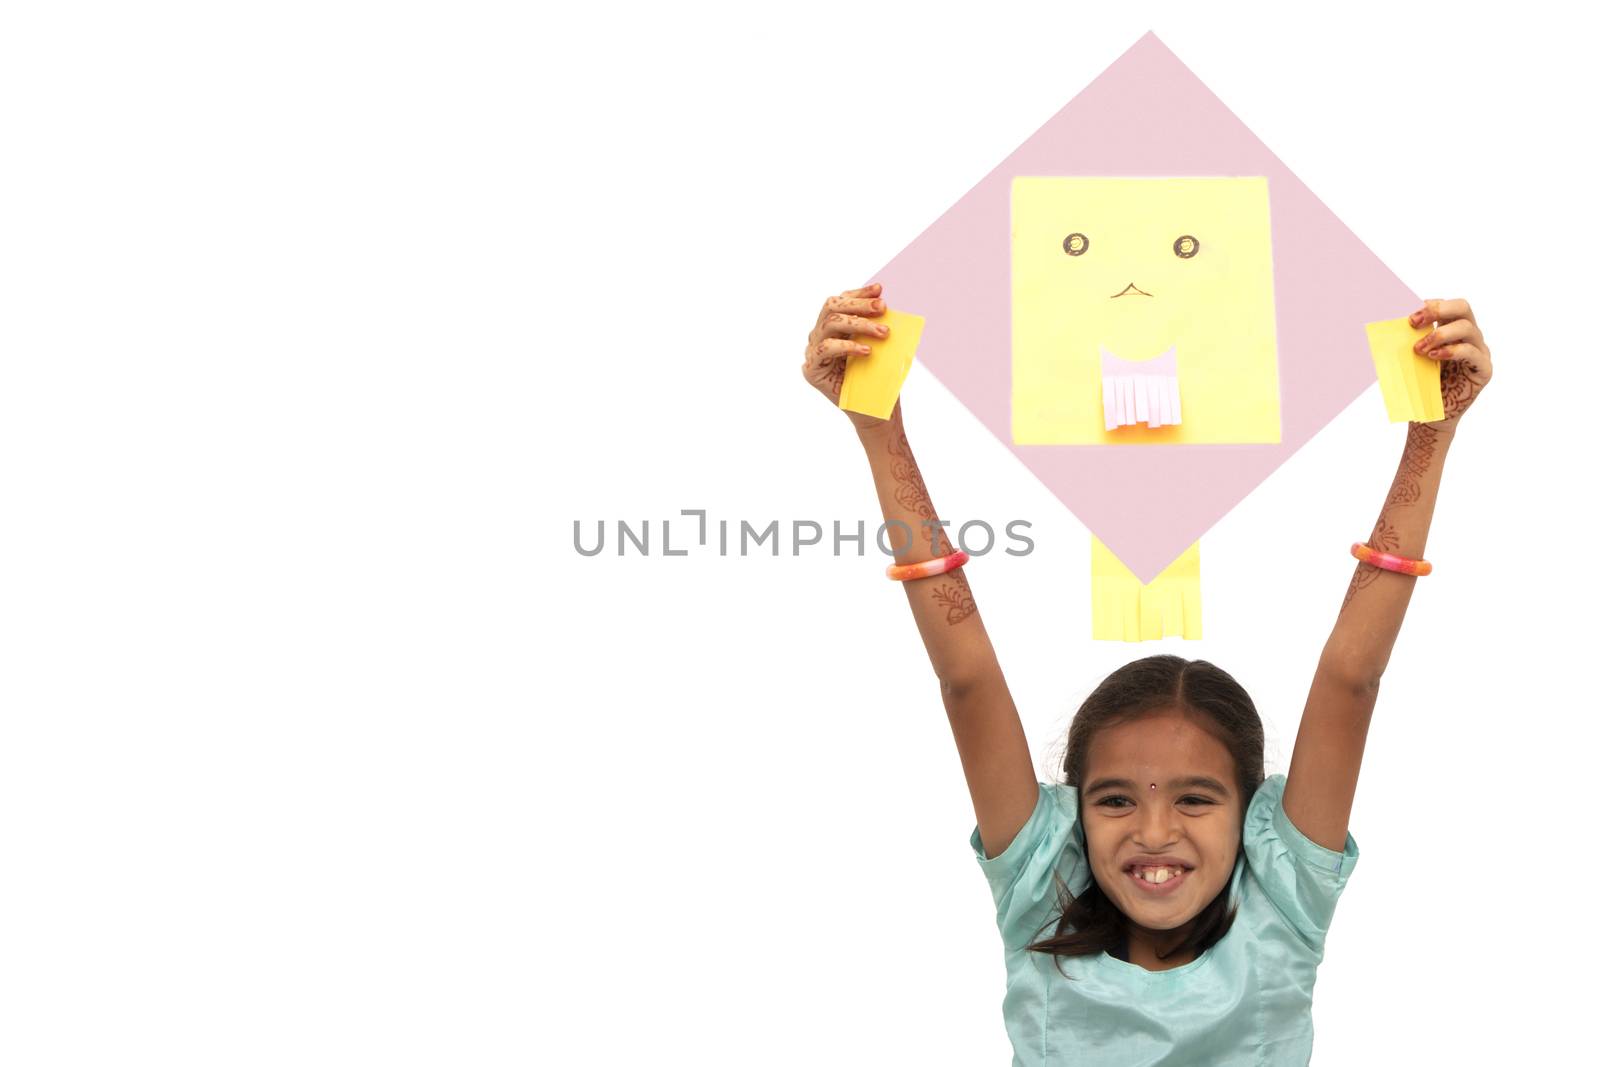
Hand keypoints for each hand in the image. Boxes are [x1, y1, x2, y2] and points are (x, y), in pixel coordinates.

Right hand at [800, 282, 898, 432]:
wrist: (873, 411)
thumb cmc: (878, 378)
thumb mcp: (881, 346)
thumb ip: (876, 324)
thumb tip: (884, 303)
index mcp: (833, 328)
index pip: (841, 302)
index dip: (859, 294)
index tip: (880, 290)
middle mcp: (819, 336)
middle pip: (832, 307)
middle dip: (859, 304)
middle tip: (883, 308)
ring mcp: (812, 352)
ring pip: (830, 324)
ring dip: (859, 324)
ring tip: (883, 333)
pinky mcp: (811, 370)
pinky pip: (826, 349)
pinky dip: (847, 346)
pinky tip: (866, 350)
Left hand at [1411, 298, 1491, 430]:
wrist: (1429, 415)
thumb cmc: (1420, 384)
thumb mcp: (1411, 358)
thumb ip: (1409, 339)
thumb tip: (1390, 323)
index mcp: (1454, 330)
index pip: (1449, 305)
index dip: (1432, 305)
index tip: (1410, 317)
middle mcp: (1470, 337)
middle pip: (1463, 308)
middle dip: (1437, 310)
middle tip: (1413, 322)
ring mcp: (1479, 352)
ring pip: (1467, 328)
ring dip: (1439, 334)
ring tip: (1419, 349)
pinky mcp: (1483, 370)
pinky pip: (1471, 352)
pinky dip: (1451, 350)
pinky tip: (1433, 356)